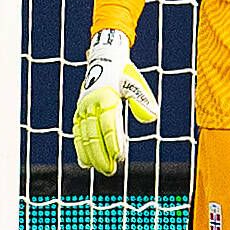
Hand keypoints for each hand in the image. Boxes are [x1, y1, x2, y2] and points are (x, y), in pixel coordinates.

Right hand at [70, 30, 157, 176]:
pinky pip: (77, 134)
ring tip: (102, 169)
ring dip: (92, 155)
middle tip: (111, 169)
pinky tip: (85, 163)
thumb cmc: (124, 73)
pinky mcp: (79, 114)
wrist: (103, 59)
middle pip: (94, 133)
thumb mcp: (136, 83)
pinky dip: (80, 149)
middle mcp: (91, 104)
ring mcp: (83, 109)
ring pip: (84, 136)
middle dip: (101, 153)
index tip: (119, 155)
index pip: (109, 123)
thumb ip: (143, 100)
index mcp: (106, 96)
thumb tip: (152, 117)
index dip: (113, 140)